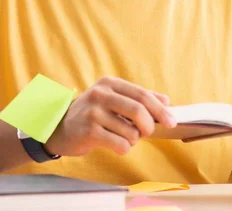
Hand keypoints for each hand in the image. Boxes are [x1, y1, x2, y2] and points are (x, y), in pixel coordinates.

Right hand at [44, 76, 175, 157]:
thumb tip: (166, 101)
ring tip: (124, 137)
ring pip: (131, 131)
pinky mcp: (89, 131)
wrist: (60, 128)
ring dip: (133, 139)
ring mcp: (93, 112)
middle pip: (138, 110)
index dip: (159, 108)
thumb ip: (138, 98)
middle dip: (149, 125)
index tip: (171, 121)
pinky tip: (116, 145)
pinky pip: (120, 144)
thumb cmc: (92, 114)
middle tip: (148, 132)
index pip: (141, 94)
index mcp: (109, 83)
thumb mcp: (113, 99)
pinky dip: (125, 148)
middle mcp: (100, 94)